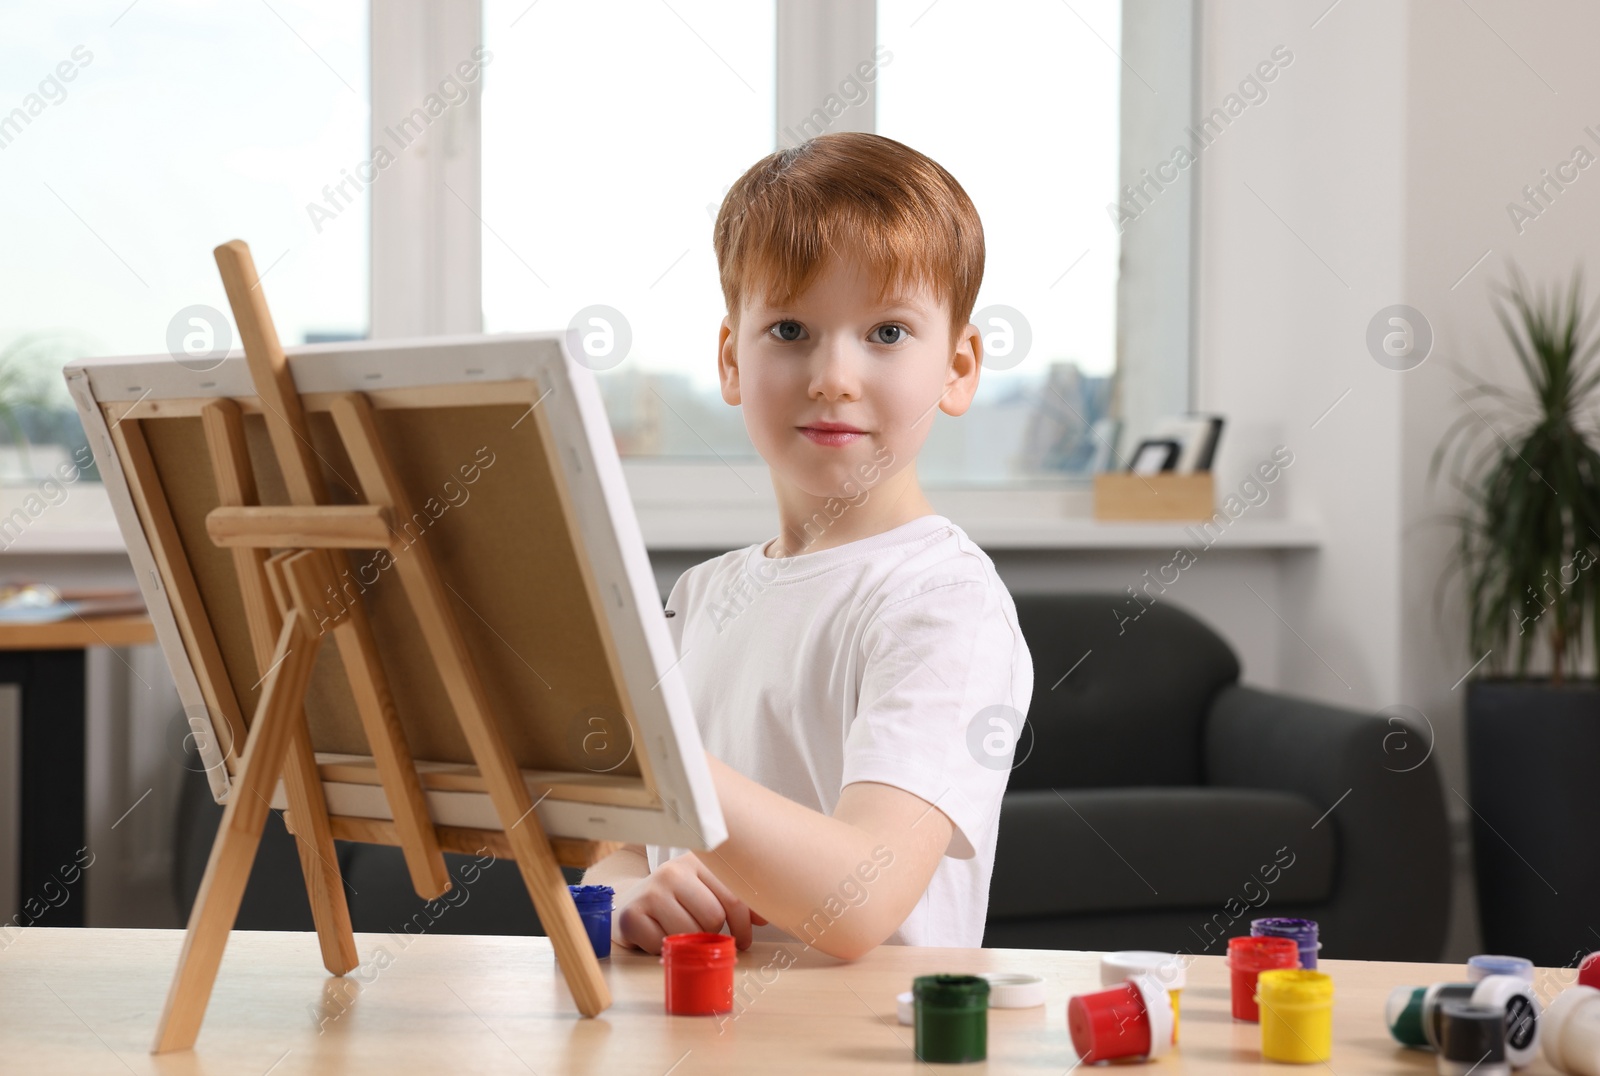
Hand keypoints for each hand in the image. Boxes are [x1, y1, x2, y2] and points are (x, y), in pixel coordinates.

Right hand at [613, 852, 766, 953]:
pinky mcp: (632, 915)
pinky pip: (664, 946)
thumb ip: (737, 899)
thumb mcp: (708, 890)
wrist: (632, 902)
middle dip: (714, 934)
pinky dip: (667, 950)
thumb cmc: (679, 899)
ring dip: (691, 944)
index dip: (743, 926)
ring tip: (684, 935)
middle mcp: (673, 871)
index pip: (733, 898)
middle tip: (707, 936)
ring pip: (690, 933)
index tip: (743, 939)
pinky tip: (662, 938)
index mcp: (698, 861)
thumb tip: (764, 915)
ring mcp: (650, 891)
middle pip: (713, 918)